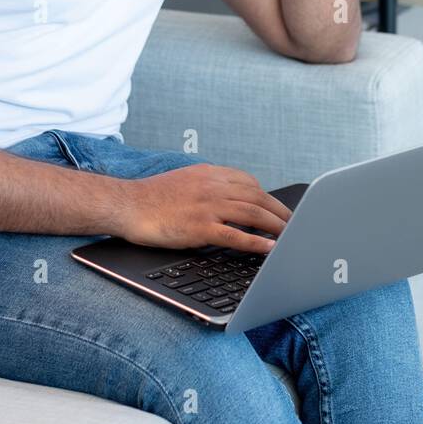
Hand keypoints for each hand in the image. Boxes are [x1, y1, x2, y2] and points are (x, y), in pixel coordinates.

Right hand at [117, 163, 292, 254]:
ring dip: (276, 227)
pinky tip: (269, 250)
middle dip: (279, 211)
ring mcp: (207, 205)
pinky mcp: (200, 226)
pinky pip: (236, 235)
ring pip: (253, 214)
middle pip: (257, 197)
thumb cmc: (152, 198)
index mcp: (209, 173)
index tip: (278, 208)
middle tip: (295, 225)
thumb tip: (227, 197)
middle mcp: (212, 186)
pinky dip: (256, 242)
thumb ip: (207, 185)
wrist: (127, 204)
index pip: (248, 182)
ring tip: (291, 237)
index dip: (267, 196)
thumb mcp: (184, 180)